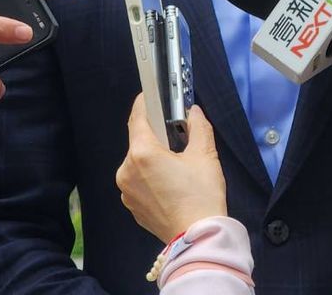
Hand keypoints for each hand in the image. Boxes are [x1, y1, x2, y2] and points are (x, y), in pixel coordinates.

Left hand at [116, 95, 226, 243]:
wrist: (197, 237)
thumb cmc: (200, 196)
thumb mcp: (205, 155)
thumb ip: (198, 127)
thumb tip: (193, 113)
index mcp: (142, 153)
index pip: (137, 117)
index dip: (144, 103)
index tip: (150, 95)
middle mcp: (127, 170)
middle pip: (138, 140)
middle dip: (155, 134)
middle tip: (176, 135)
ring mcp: (126, 190)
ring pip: (138, 162)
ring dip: (152, 157)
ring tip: (176, 163)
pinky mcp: (131, 205)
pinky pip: (138, 180)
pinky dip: (150, 175)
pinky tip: (170, 182)